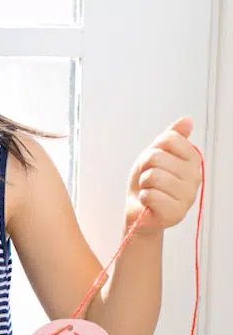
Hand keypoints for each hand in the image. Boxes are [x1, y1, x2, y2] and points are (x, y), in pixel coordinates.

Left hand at [125, 117, 202, 234]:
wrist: (139, 210)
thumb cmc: (147, 182)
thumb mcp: (155, 154)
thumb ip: (171, 137)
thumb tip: (187, 120)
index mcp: (192, 160)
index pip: (168, 139)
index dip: (152, 150)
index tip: (152, 163)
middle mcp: (195, 177)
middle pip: (157, 157)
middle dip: (144, 169)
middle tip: (148, 181)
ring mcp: (188, 196)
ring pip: (152, 176)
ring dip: (144, 184)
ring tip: (150, 191)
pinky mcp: (176, 213)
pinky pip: (150, 195)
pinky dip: (143, 198)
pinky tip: (149, 203)